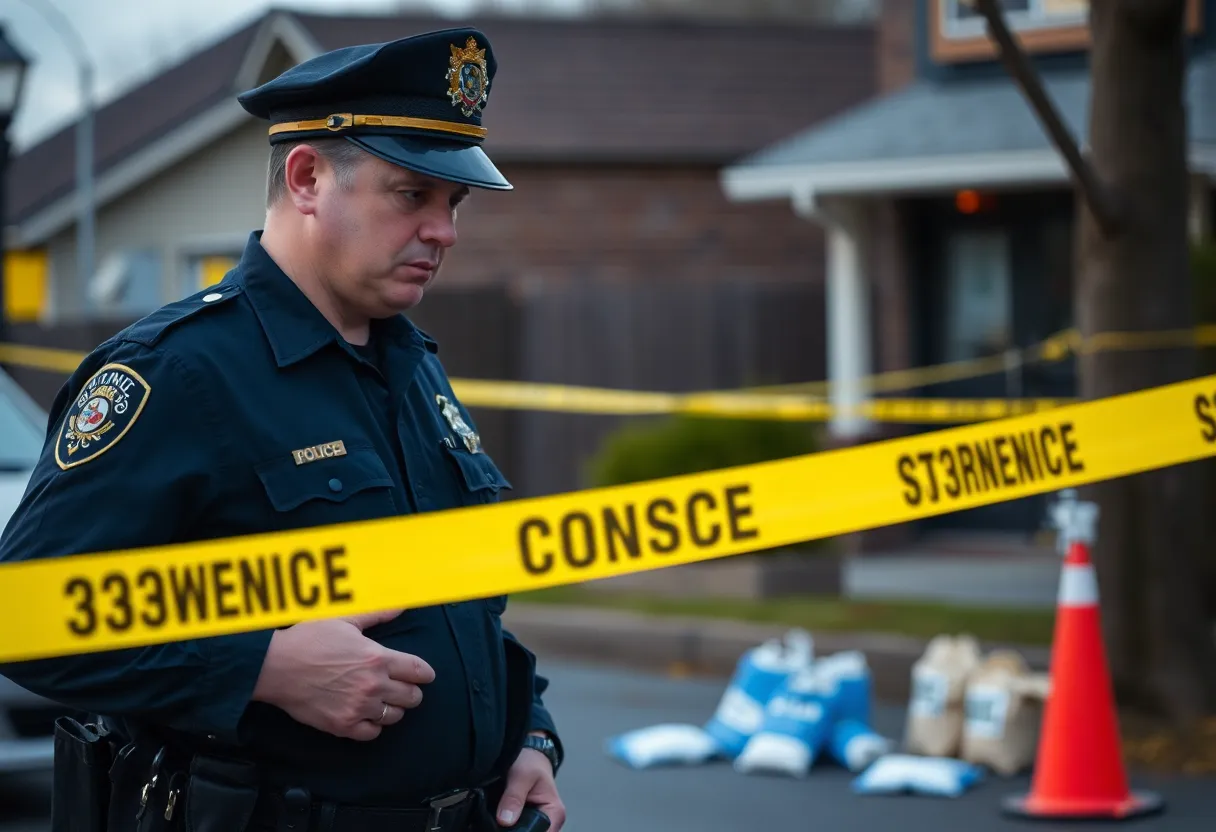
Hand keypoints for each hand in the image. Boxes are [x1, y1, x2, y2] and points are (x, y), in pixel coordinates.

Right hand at [250, 608, 434, 740]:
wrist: (277, 666)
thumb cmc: (310, 639)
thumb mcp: (346, 620)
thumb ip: (378, 615)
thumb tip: (401, 607)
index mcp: (379, 658)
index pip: (418, 671)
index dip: (425, 674)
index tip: (425, 675)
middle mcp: (374, 685)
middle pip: (412, 697)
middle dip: (411, 692)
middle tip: (402, 688)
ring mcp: (359, 708)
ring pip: (394, 716)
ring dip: (393, 708)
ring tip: (384, 701)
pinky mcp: (343, 726)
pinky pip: (372, 733)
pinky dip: (374, 726)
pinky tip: (367, 716)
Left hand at [496, 734, 565, 830]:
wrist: (526, 754)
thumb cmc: (530, 761)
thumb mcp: (521, 775)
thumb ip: (514, 797)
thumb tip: (505, 821)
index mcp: (554, 814)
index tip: (504, 827)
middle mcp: (548, 823)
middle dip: (513, 831)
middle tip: (498, 818)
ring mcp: (535, 824)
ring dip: (507, 828)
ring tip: (496, 816)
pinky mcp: (523, 822)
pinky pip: (513, 829)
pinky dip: (504, 826)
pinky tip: (496, 818)